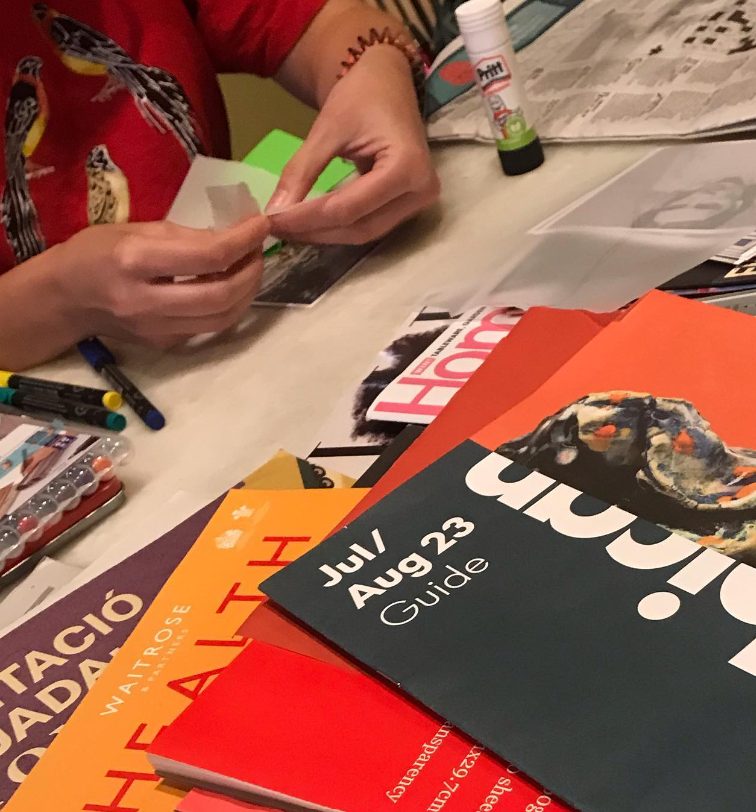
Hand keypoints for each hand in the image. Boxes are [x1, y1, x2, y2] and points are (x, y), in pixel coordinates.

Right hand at [54, 217, 268, 346]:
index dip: (245, 240)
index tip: (262, 224)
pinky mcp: (164, 345)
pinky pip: (209, 328)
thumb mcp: (136, 230)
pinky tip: (229, 287)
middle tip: (259, 251)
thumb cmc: (96, 253)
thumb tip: (233, 238)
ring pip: (223, 319)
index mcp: (136, 261)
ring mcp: (157, 330)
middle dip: (252, 271)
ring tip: (250, 269)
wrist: (65, 299)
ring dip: (247, 293)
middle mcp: (147, 301)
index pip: (209, 255)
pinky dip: (228, 307)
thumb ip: (186, 237)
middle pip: (222, 295)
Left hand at [267, 45, 439, 244]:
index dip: (307, 219)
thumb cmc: (361, 96)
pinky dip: (339, 227)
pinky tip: (312, 223)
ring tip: (291, 228)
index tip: (272, 221)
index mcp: (406, 167)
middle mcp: (420, 191)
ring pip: (365, 232)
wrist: (387, 82)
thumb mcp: (326, 130)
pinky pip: (370, 224)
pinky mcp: (409, 206)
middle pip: (360, 227)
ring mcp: (419, 201)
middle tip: (278, 228)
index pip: (348, 208)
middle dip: (316, 231)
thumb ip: (301, 172)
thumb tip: (274, 212)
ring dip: (326, 234)